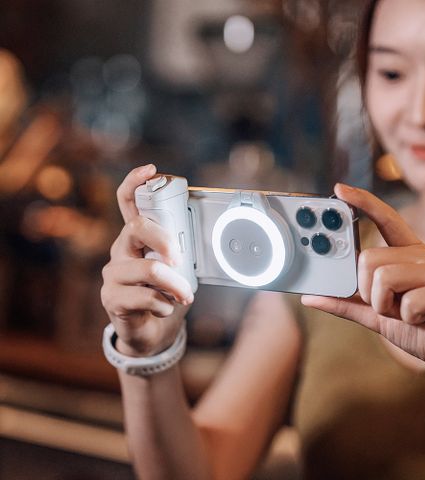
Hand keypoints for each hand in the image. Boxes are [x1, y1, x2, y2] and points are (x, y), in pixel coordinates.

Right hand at [101, 165, 193, 356]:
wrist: (152, 330)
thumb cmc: (166, 294)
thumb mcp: (178, 269)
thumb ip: (184, 253)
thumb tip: (216, 239)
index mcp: (136, 238)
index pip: (128, 203)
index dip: (135, 182)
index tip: (151, 170)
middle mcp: (120, 250)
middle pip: (137, 228)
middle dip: (166, 241)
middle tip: (181, 260)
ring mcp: (113, 273)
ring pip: (149, 269)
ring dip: (176, 285)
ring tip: (184, 295)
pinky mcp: (112, 297)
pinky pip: (145, 296)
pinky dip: (166, 304)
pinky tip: (166, 308)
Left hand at [302, 184, 424, 381]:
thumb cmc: (419, 329)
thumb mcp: (374, 314)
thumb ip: (345, 302)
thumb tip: (310, 297)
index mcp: (408, 254)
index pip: (385, 219)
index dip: (363, 202)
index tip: (339, 189)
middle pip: (369, 258)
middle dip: (370, 292)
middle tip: (390, 306)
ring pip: (384, 278)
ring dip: (387, 307)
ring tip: (409, 314)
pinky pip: (408, 303)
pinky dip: (408, 319)